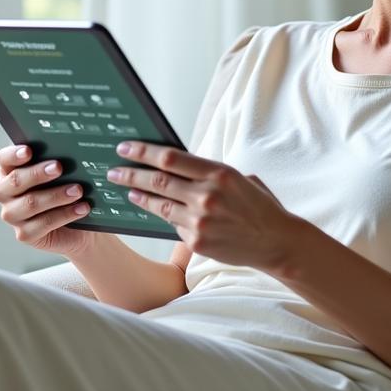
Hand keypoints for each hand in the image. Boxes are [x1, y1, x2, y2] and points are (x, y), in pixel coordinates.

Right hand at [0, 144, 97, 257]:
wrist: (80, 226)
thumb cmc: (67, 190)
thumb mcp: (63, 174)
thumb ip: (59, 162)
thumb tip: (72, 151)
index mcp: (10, 171)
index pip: (4, 159)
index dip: (14, 154)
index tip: (29, 150)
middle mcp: (6, 193)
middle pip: (15, 181)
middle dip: (37, 173)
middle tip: (59, 167)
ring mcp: (12, 215)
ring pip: (30, 203)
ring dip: (55, 195)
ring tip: (77, 190)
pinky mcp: (25, 234)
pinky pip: (43, 224)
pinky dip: (65, 214)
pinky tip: (81, 208)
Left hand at [106, 141, 300, 270]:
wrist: (276, 242)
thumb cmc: (258, 205)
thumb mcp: (238, 178)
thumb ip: (207, 173)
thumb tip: (173, 165)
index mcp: (218, 173)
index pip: (170, 158)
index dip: (143, 152)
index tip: (125, 148)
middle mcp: (207, 196)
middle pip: (157, 181)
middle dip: (130, 175)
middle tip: (113, 171)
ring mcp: (200, 221)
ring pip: (160, 205)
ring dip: (140, 197)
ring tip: (127, 191)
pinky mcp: (197, 241)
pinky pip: (173, 225)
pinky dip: (164, 216)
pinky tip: (154, 209)